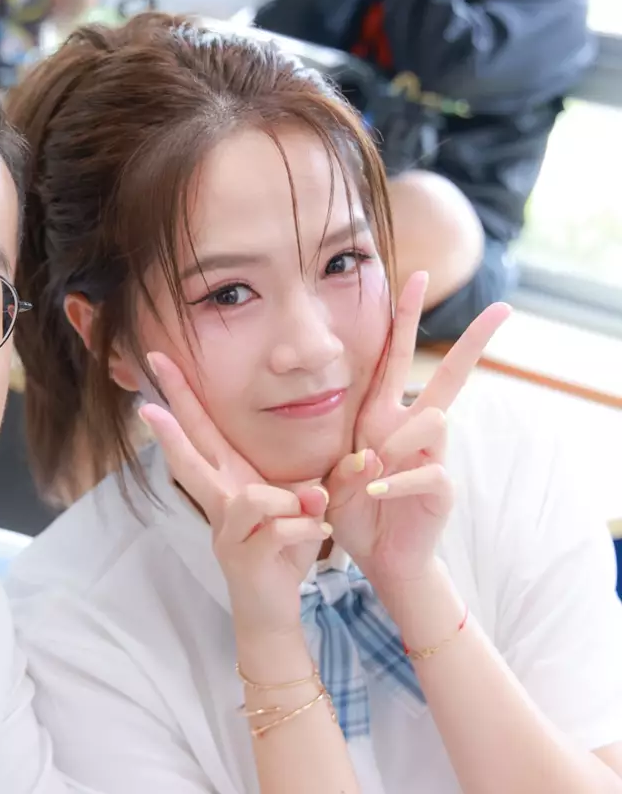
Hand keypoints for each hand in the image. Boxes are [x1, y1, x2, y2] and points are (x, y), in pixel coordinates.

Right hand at [139, 352, 330, 635]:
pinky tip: (319, 533)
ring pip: (251, 499)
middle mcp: (217, 504)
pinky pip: (277, 531)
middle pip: (187, 458)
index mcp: (228, 482)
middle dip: (169, 427)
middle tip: (146, 403)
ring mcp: (224, 533)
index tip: (156, 360)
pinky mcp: (242, 558)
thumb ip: (325, 478)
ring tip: (314, 507)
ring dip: (290, 502)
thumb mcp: (303, 506)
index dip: (179, 396)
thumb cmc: (283, 550)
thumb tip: (363, 459)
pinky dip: (305, 529)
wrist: (273, 611)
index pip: (200, 431)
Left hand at [323, 272, 510, 588]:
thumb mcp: (331, 475)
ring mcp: (431, 456)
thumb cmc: (351, 509)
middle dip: (473, 342)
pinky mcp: (440, 486)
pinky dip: (394, 482)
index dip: (404, 318)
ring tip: (367, 470)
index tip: (415, 276)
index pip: (394, 358)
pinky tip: (372, 493)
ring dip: (396, 442)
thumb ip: (343, 458)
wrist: (376, 556)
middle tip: (502, 309)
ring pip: (434, 420)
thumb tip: (368, 455)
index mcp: (381, 416)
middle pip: (451, 376)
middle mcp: (412, 429)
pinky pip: (426, 470)